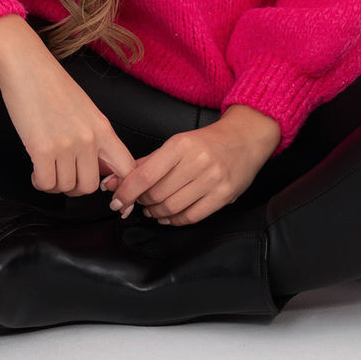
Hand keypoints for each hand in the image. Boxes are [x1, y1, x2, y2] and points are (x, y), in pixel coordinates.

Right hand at [0, 46, 137, 195]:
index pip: (127, 168)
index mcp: (104, 129)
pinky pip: (46, 183)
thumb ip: (97, 139)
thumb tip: (102, 168)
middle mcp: (89, 139)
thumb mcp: (86, 110)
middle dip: (75, 188)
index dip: (122, 188)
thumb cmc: (52, 86)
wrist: (27, 66)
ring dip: (54, 184)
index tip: (110, 194)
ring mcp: (66, 144)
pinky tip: (36, 171)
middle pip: (90, 186)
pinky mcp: (42, 148)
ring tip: (46, 170)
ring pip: (66, 187)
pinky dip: (40, 182)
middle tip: (64, 177)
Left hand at [100, 107, 280, 225]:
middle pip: (158, 193)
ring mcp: (213, 180)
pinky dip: (174, 220)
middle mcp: (198, 162)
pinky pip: (192, 216)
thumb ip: (147, 162)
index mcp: (181, 145)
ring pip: (173, 207)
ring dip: (155, 212)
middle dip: (141, 201)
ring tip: (151, 209)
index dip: (127, 191)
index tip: (117, 200)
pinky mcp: (224, 196)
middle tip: (136, 202)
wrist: (245, 139)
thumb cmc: (207, 142)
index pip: (146, 175)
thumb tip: (115, 180)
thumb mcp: (177, 143)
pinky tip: (167, 216)